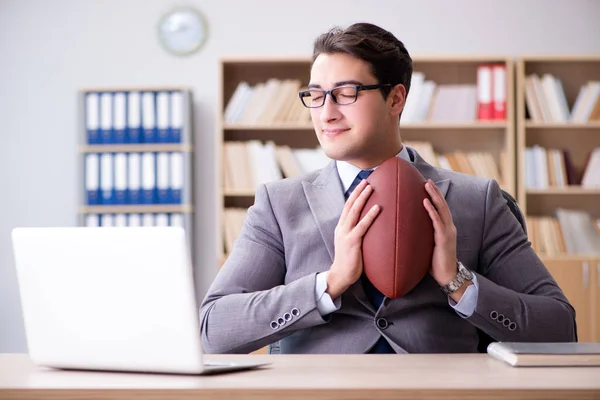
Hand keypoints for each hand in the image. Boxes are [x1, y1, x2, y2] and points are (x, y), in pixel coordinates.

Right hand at [327, 179, 380, 298]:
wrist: (340, 275)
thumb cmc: (349, 262)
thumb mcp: (351, 244)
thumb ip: (358, 233)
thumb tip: (371, 227)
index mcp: (341, 227)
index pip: (347, 207)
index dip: (354, 195)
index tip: (362, 184)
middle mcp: (342, 228)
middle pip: (350, 205)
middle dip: (358, 191)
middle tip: (367, 180)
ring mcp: (346, 234)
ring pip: (354, 211)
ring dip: (363, 198)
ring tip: (372, 187)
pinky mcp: (352, 242)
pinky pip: (362, 226)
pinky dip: (370, 215)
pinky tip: (378, 208)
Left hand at [423, 179, 459, 287]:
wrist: (447, 276)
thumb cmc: (436, 262)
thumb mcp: (428, 246)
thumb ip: (422, 237)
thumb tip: (407, 231)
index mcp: (446, 228)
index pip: (441, 208)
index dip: (436, 196)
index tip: (428, 185)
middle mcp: (449, 227)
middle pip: (442, 205)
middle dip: (435, 191)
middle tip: (427, 180)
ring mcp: (448, 232)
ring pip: (441, 209)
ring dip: (434, 196)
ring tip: (426, 185)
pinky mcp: (443, 239)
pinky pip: (437, 222)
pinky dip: (431, 211)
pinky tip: (425, 202)